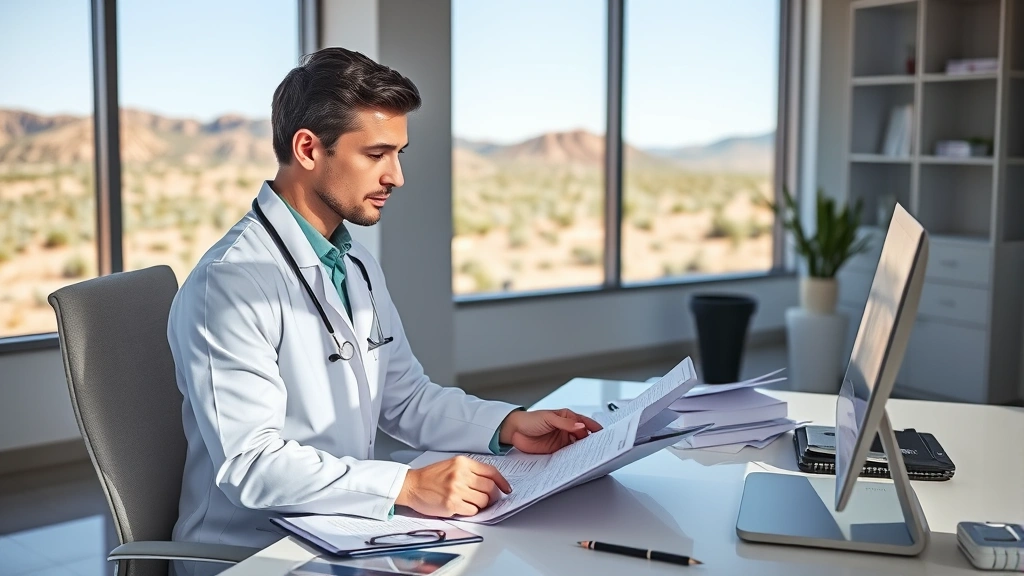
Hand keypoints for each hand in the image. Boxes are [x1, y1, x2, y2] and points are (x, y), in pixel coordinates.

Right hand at [396, 455, 510, 516]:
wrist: (412, 485)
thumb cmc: (431, 477)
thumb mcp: (452, 465)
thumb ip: (470, 471)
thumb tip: (490, 482)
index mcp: (463, 463)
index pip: (491, 471)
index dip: (502, 482)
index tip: (506, 489)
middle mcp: (461, 474)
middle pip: (490, 487)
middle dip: (493, 496)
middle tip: (489, 499)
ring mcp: (456, 489)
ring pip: (483, 501)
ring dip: (482, 505)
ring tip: (473, 503)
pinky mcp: (451, 504)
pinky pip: (472, 511)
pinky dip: (472, 511)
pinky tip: (464, 508)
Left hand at [499, 408, 602, 453]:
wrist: (514, 431)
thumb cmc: (530, 420)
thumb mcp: (548, 418)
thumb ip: (565, 423)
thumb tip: (581, 426)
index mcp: (567, 418)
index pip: (585, 424)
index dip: (594, 429)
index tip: (603, 435)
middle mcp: (567, 430)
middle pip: (583, 437)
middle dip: (591, 442)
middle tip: (598, 449)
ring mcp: (562, 441)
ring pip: (577, 447)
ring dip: (583, 451)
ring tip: (590, 457)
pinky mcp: (556, 451)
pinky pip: (567, 455)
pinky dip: (573, 458)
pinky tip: (576, 462)